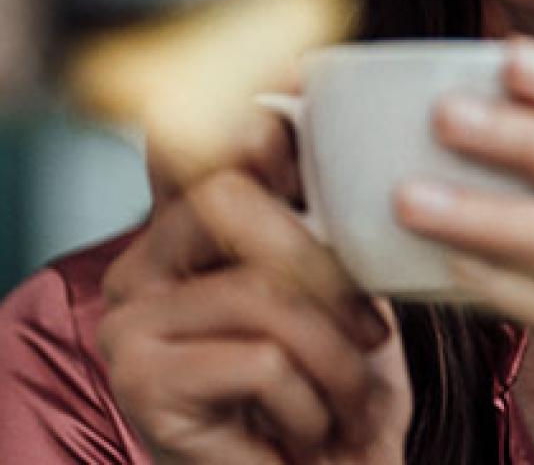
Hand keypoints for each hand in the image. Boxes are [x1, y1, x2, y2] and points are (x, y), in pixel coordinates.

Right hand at [99, 108, 412, 464]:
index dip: (254, 131)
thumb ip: (320, 224)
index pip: (208, 151)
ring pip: (262, 291)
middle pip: (229, 200)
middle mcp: (139, 265)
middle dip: (324, 265)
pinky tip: (311, 433)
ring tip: (354, 402)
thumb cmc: (327, 388)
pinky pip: (261, 360)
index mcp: (180, 232)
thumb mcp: (335, 293)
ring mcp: (128, 321)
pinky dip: (310, 403)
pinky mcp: (141, 380)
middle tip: (373, 331)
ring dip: (335, 358)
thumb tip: (346, 146)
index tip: (311, 145)